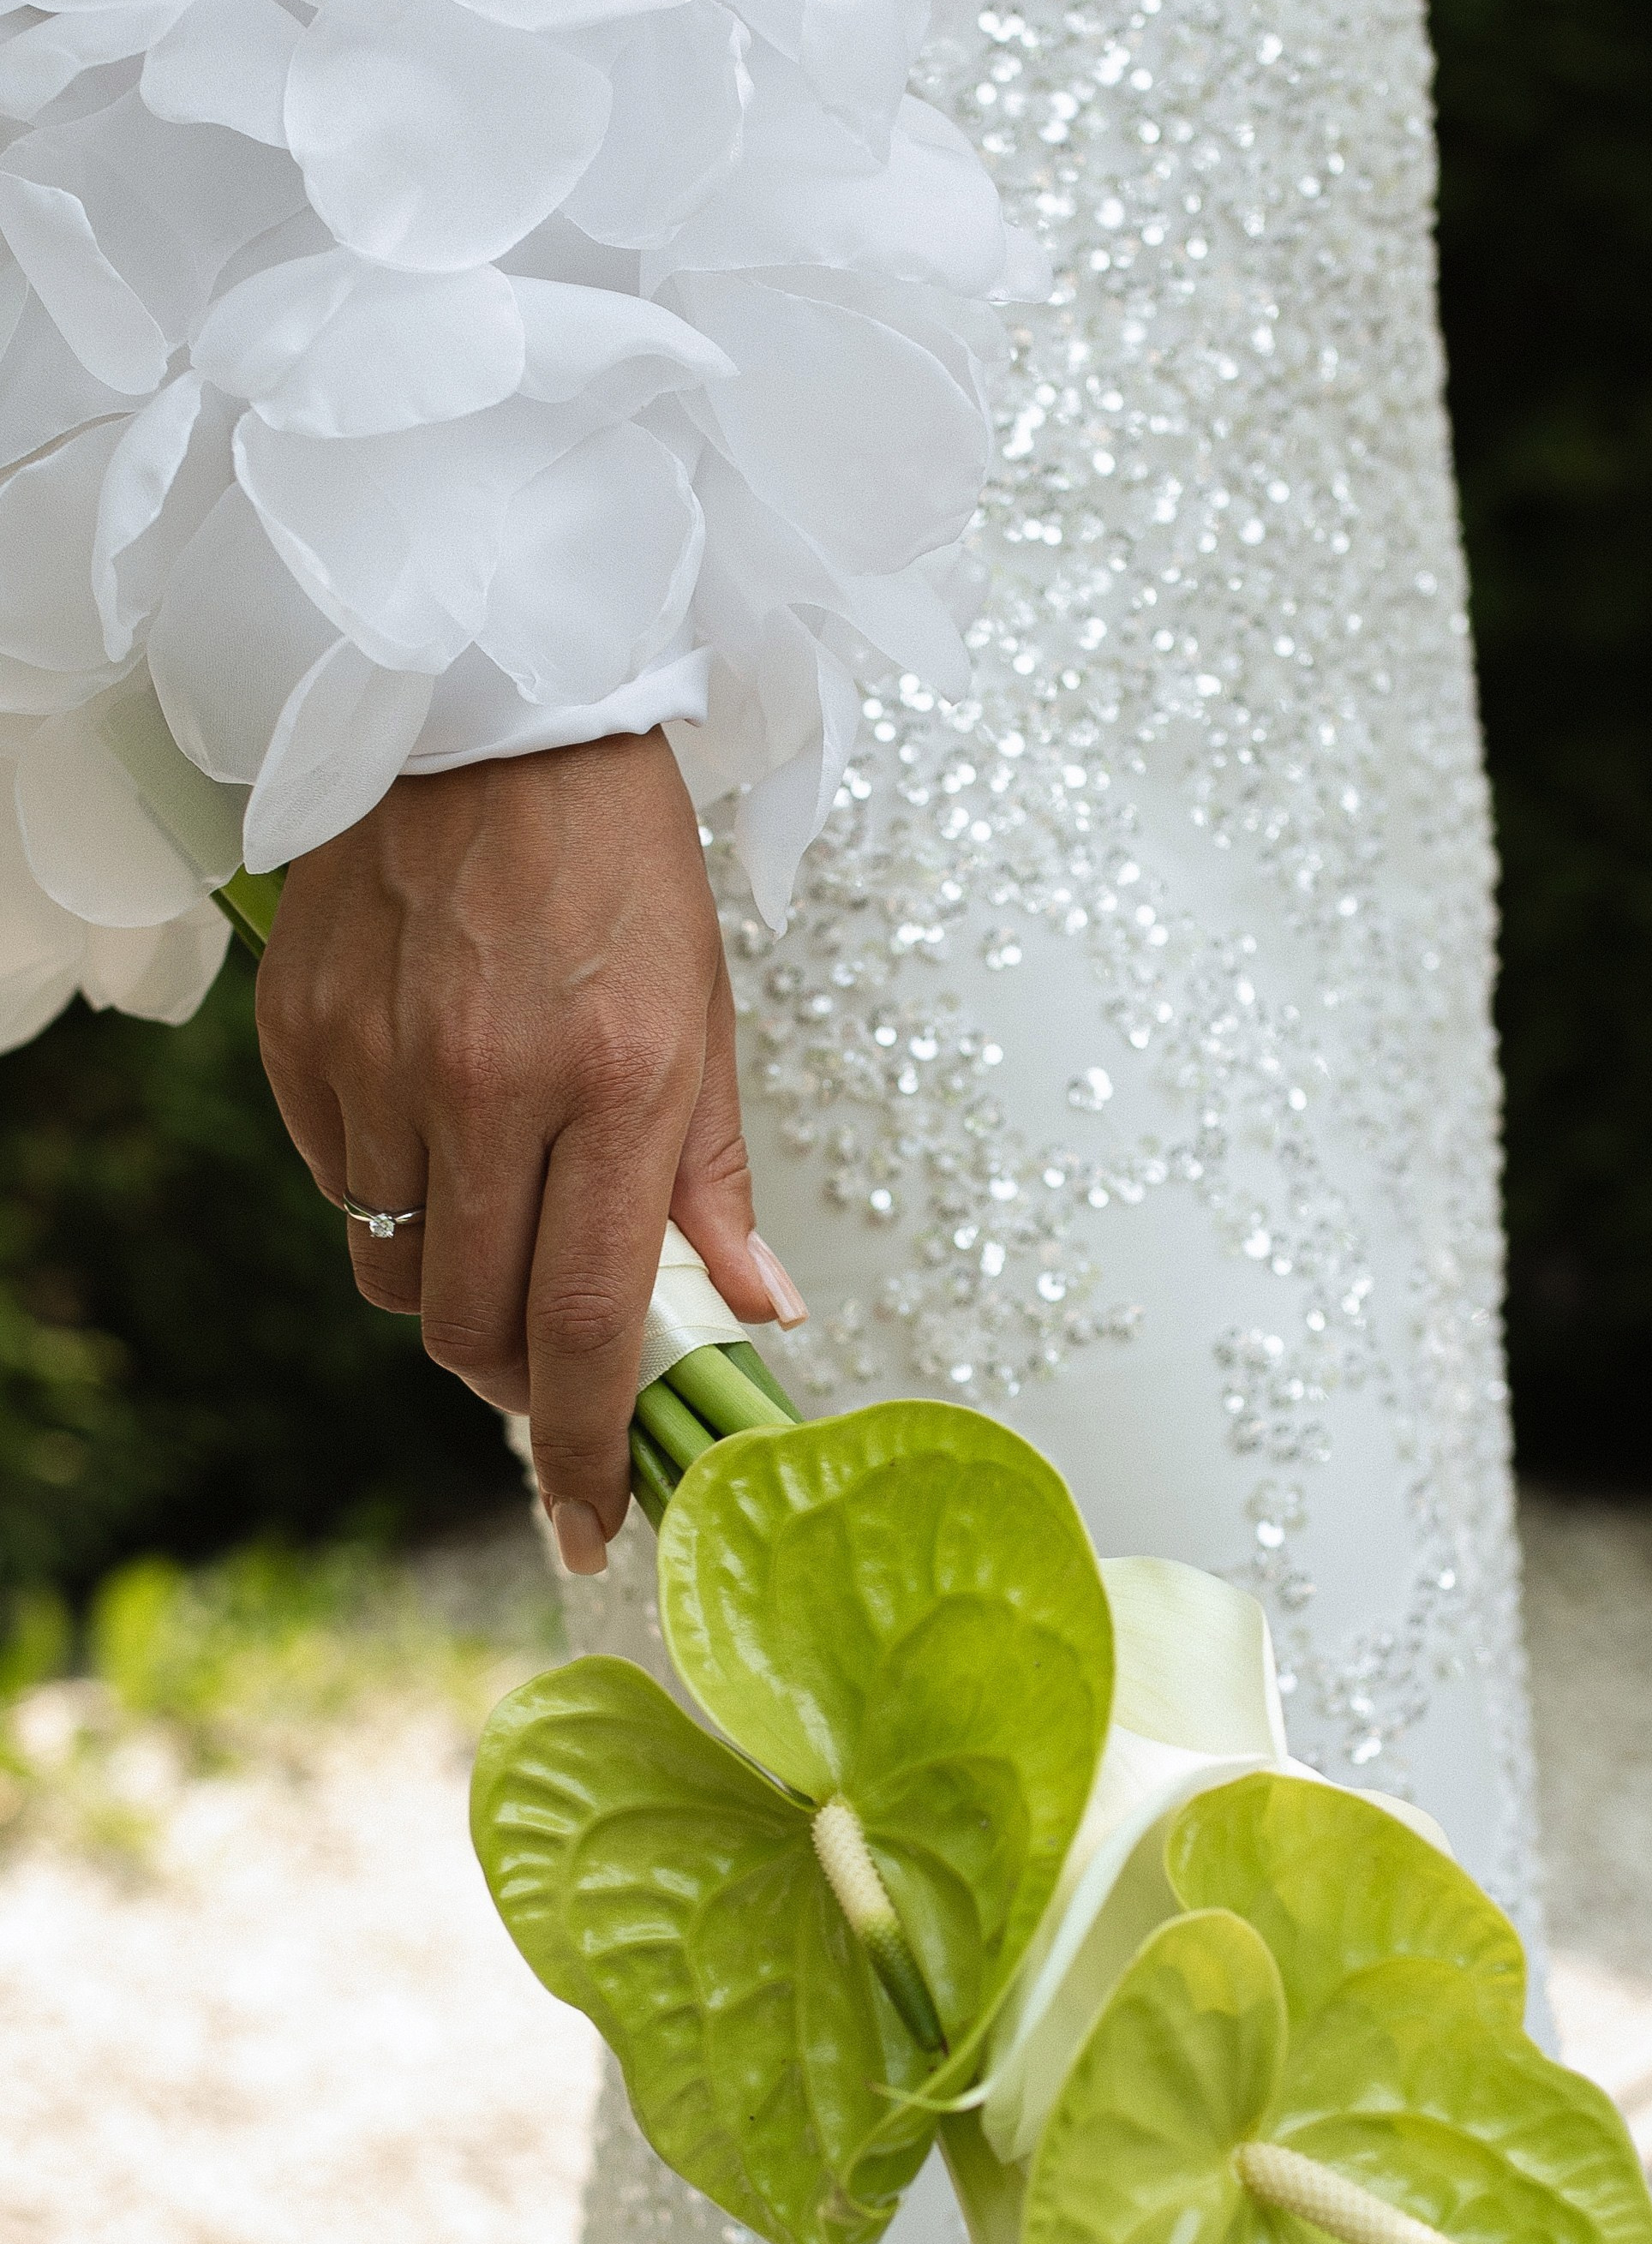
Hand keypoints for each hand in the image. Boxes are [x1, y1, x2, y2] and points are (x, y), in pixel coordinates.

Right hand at [254, 730, 806, 1573]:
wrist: (493, 720)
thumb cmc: (623, 868)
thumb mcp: (707, 1019)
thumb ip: (716, 1182)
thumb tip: (757, 1313)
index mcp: (617, 1088)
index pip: (587, 1325)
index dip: (584, 1448)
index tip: (587, 1523)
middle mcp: (490, 1090)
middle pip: (474, 1329)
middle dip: (517, 1375)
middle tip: (555, 1349)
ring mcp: (381, 1064)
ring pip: (392, 1273)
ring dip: (448, 1282)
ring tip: (497, 1200)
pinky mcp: (301, 1039)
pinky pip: (335, 1186)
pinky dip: (386, 1193)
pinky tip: (432, 1119)